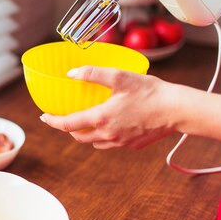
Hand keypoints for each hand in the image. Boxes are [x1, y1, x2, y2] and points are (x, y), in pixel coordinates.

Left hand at [39, 66, 178, 149]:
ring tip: (84, 120)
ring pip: (93, 142)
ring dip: (84, 133)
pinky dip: (102, 136)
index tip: (44, 116)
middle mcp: (108, 135)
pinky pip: (109, 144)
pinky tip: (108, 124)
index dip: (52, 121)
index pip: (67, 125)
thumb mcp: (119, 76)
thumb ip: (92, 74)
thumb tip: (71, 74)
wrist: (177, 110)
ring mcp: (120, 143)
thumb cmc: (149, 91)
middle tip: (64, 116)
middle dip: (67, 128)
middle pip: (78, 136)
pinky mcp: (132, 145)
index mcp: (101, 119)